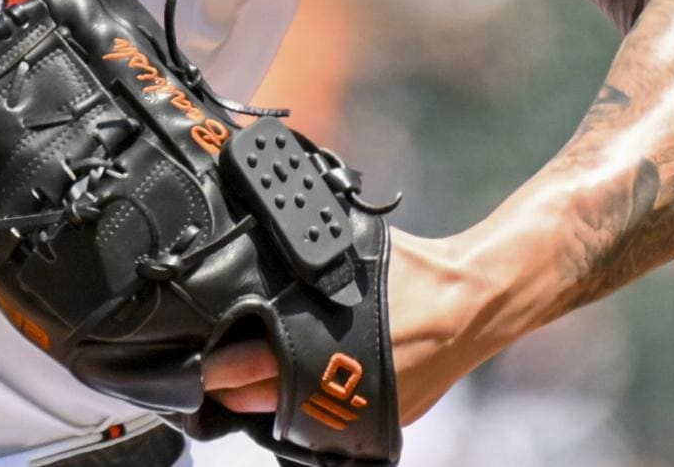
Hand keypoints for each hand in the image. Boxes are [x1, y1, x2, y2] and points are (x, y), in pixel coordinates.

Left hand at [199, 228, 496, 425]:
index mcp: (319, 350)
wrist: (474, 301)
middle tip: (214, 371)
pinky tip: (306, 382)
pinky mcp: (383, 424)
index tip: (199, 359)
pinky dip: (314, 403)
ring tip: (254, 377)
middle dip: (233, 388)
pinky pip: (332, 420)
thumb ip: (297, 264)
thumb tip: (249, 249)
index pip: (245, 373)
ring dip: (272, 400)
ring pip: (294, 419)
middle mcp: (336, 392)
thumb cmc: (410, 271)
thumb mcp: (345, 253)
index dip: (215, 367)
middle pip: (260, 403)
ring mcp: (360, 415)